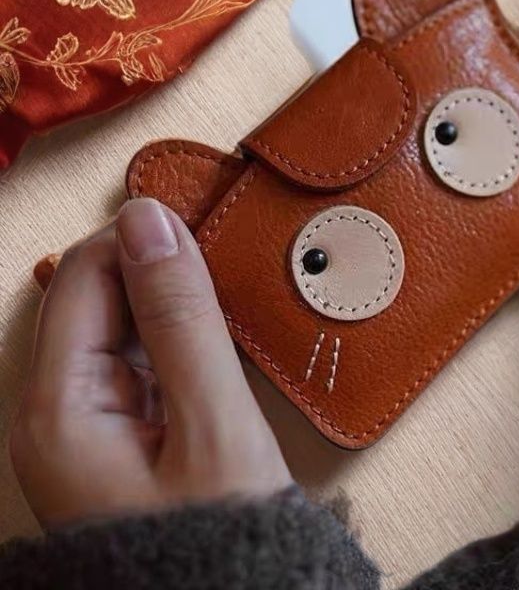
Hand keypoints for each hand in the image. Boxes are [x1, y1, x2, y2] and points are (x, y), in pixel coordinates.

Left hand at [11, 198, 291, 527]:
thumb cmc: (219, 541)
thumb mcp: (211, 421)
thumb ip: (179, 316)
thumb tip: (151, 222)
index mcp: (57, 409)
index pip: (82, 276)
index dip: (139, 237)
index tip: (201, 221)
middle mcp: (53, 412)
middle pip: (92, 296)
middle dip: (151, 267)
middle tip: (217, 259)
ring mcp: (82, 424)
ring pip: (114, 324)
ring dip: (163, 300)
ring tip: (217, 297)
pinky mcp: (114, 432)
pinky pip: (132, 358)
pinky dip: (168, 336)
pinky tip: (205, 339)